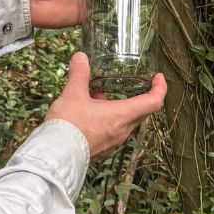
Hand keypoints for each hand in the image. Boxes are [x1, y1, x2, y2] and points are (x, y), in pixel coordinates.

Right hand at [46, 52, 165, 158]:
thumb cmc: (68, 125)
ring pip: (123, 122)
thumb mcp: (73, 94)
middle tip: (127, 83)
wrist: (53, 157)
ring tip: (96, 96)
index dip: (160, 88)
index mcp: (122, 116)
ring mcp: (113, 143)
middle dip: (136, 96)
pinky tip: (87, 113)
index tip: (158, 77)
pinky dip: (106, 119)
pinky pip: (111, 132)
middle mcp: (122, 131)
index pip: (153, 102)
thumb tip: (80, 57)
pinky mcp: (102, 150)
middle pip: (140, 112)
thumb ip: (79, 74)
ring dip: (116, 107)